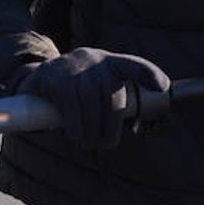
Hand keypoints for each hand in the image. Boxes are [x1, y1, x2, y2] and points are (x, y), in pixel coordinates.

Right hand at [15, 47, 169, 148]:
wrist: (41, 74)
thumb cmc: (79, 86)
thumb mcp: (98, 85)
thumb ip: (112, 102)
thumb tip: (122, 131)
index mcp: (111, 63)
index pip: (134, 65)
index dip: (149, 74)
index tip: (161, 86)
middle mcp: (95, 61)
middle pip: (113, 98)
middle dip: (110, 128)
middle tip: (104, 143)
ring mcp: (74, 68)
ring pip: (92, 105)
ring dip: (91, 132)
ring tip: (87, 142)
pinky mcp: (55, 79)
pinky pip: (71, 107)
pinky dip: (75, 127)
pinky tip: (74, 135)